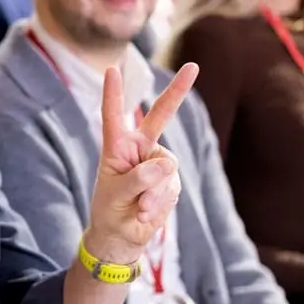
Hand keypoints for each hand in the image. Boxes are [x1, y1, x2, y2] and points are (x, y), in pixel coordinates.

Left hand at [85, 63, 198, 263]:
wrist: (122, 236)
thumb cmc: (110, 210)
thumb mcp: (115, 195)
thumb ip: (137, 179)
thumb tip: (166, 165)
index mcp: (117, 146)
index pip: (114, 116)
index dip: (113, 93)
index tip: (112, 69)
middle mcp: (140, 148)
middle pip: (160, 116)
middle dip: (177, 92)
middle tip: (193, 67)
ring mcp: (158, 164)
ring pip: (166, 168)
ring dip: (153, 193)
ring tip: (138, 208)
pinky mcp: (171, 181)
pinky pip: (171, 187)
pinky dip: (158, 203)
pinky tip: (145, 213)